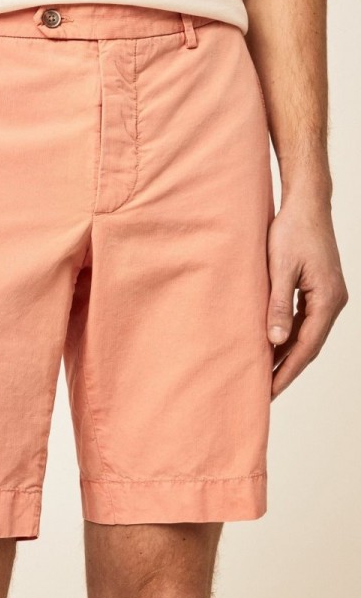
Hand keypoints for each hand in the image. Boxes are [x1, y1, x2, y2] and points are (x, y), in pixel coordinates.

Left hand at [267, 192, 347, 399]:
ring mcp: (328, 296)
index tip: (269, 392)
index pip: (305, 347)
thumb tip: (275, 341)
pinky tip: (271, 347)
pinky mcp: (319, 290)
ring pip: (307, 336)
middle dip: (287, 370)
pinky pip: (305, 322)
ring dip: (287, 356)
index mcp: (327, 299)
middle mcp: (333, 301)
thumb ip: (278, 305)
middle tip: (264, 393)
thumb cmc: (291, 230)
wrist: (305, 203)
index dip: (286, 372)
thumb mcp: (279, 269)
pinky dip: (288, 337)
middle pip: (309, 346)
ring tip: (264, 376)